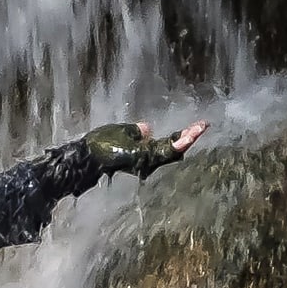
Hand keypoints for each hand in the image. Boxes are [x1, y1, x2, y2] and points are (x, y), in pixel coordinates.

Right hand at [84, 119, 208, 177]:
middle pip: (174, 151)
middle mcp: (147, 162)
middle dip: (187, 138)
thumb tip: (147, 130)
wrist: (85, 160)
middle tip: (201, 125)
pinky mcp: (137, 160)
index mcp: (146, 155)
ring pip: (167, 153)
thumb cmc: (100, 146)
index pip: (173, 147)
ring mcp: (143, 162)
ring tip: (193, 129)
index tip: (201, 127)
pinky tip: (172, 135)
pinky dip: (167, 143)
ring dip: (179, 141)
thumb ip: (136, 131)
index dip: (188, 137)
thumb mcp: (120, 132)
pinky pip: (156, 152)